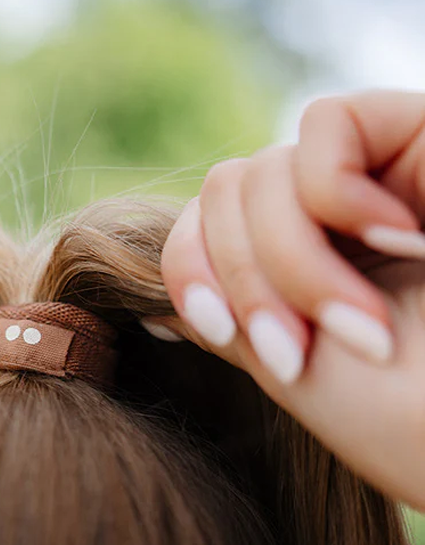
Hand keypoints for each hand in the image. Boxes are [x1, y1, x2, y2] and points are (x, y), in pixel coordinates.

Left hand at [152, 90, 424, 509]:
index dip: (188, 269)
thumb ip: (223, 319)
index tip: (218, 330)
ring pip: (259, 171)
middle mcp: (324, 214)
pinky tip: (405, 240)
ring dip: (293, 262)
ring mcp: (369, 174)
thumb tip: (147, 309)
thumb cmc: (403, 419)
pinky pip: (326, 125)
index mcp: (290, 261)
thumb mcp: (283, 364)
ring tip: (366, 327)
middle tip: (296, 353)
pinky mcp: (416, 135)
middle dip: (245, 280)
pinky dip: (337, 193)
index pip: (200, 224)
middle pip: (221, 193)